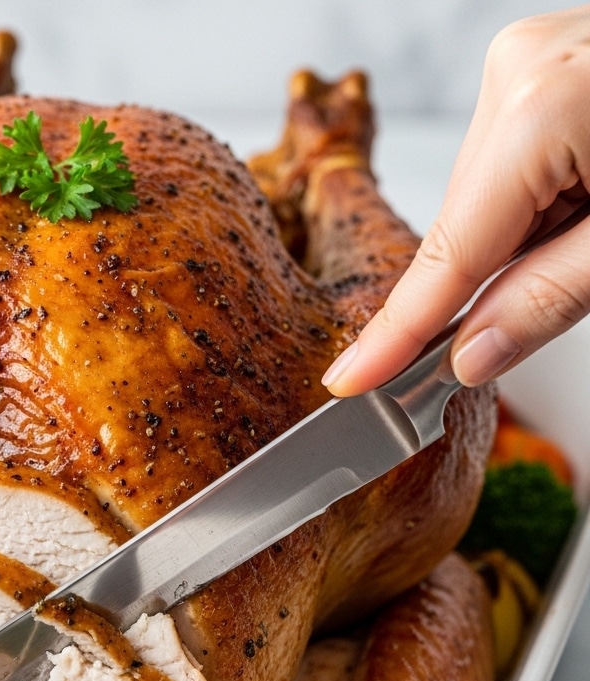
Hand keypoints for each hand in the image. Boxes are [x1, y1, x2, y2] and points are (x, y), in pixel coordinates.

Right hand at [322, 6, 589, 395]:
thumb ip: (550, 299)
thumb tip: (472, 353)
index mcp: (541, 110)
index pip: (447, 254)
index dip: (398, 331)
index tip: (351, 379)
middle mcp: (521, 73)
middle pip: (465, 225)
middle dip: (486, 285)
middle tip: (526, 319)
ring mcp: (533, 63)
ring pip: (487, 200)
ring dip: (522, 245)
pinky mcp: (550, 70)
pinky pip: (513, 168)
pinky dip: (537, 211)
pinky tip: (586, 212)